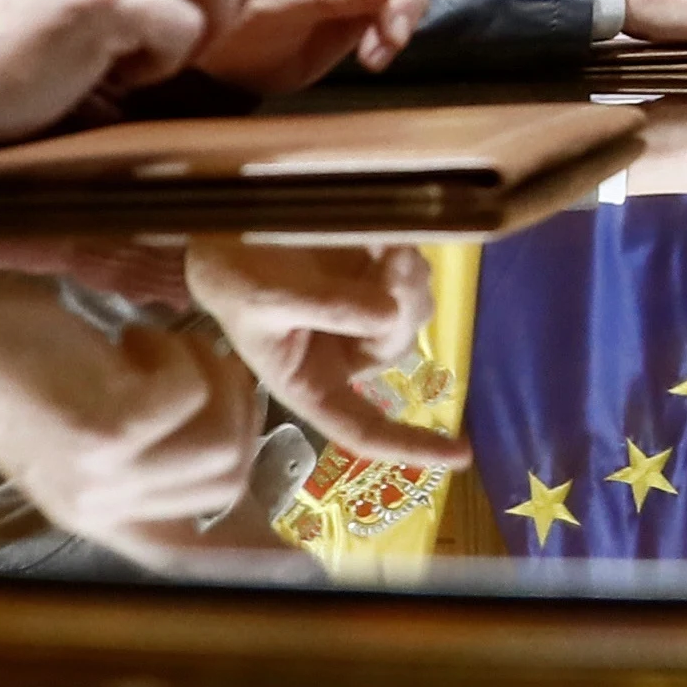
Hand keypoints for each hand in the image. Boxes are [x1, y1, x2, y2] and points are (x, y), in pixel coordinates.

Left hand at [0, 277, 262, 563]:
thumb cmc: (18, 375)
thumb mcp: (76, 435)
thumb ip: (142, 458)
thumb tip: (226, 445)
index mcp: (100, 518)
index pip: (182, 558)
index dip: (245, 561)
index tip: (302, 566)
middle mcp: (105, 508)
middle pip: (227, 478)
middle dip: (234, 410)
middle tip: (199, 364)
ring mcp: (106, 475)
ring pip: (217, 439)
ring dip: (205, 375)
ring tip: (161, 348)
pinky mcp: (108, 431)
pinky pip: (187, 394)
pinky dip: (172, 351)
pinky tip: (132, 338)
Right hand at [182, 240, 470, 474]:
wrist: (225, 232)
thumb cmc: (229, 280)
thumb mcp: (262, 297)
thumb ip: (323, 306)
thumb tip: (389, 314)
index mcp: (314, 383)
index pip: (366, 429)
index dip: (412, 445)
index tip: (462, 454)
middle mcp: (347, 354)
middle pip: (395, 345)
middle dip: (401, 306)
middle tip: (392, 260)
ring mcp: (366, 313)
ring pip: (413, 308)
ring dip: (408, 279)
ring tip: (384, 245)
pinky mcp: (376, 274)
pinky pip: (411, 274)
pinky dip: (405, 258)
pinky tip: (383, 236)